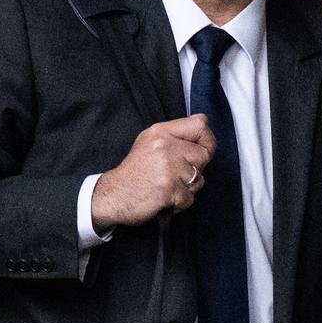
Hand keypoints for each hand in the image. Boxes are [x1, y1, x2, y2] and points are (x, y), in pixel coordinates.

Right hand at [92, 115, 214, 229]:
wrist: (114, 195)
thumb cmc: (135, 171)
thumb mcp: (150, 141)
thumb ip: (176, 132)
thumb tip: (203, 120)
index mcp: (161, 132)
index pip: (200, 127)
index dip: (207, 141)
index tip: (201, 151)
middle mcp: (164, 146)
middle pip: (204, 155)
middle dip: (195, 169)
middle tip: (175, 174)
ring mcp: (167, 168)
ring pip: (198, 178)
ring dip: (187, 188)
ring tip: (169, 186)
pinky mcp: (168, 189)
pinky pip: (189, 197)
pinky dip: (180, 202)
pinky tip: (166, 198)